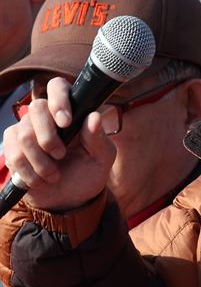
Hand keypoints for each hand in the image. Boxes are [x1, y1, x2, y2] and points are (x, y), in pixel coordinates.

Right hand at [3, 77, 115, 210]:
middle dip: (48, 138)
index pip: (57, 86)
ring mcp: (26, 129)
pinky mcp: (12, 147)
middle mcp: (47, 116)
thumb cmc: (87, 173)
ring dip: (41, 162)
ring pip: (23, 135)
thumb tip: (94, 117)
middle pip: (36, 108)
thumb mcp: (102, 159)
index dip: (58, 100)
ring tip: (54, 175)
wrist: (69, 199)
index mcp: (71, 112)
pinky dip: (29, 172)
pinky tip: (40, 180)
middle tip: (61, 155)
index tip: (66, 122)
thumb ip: (99, 139)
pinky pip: (12, 154)